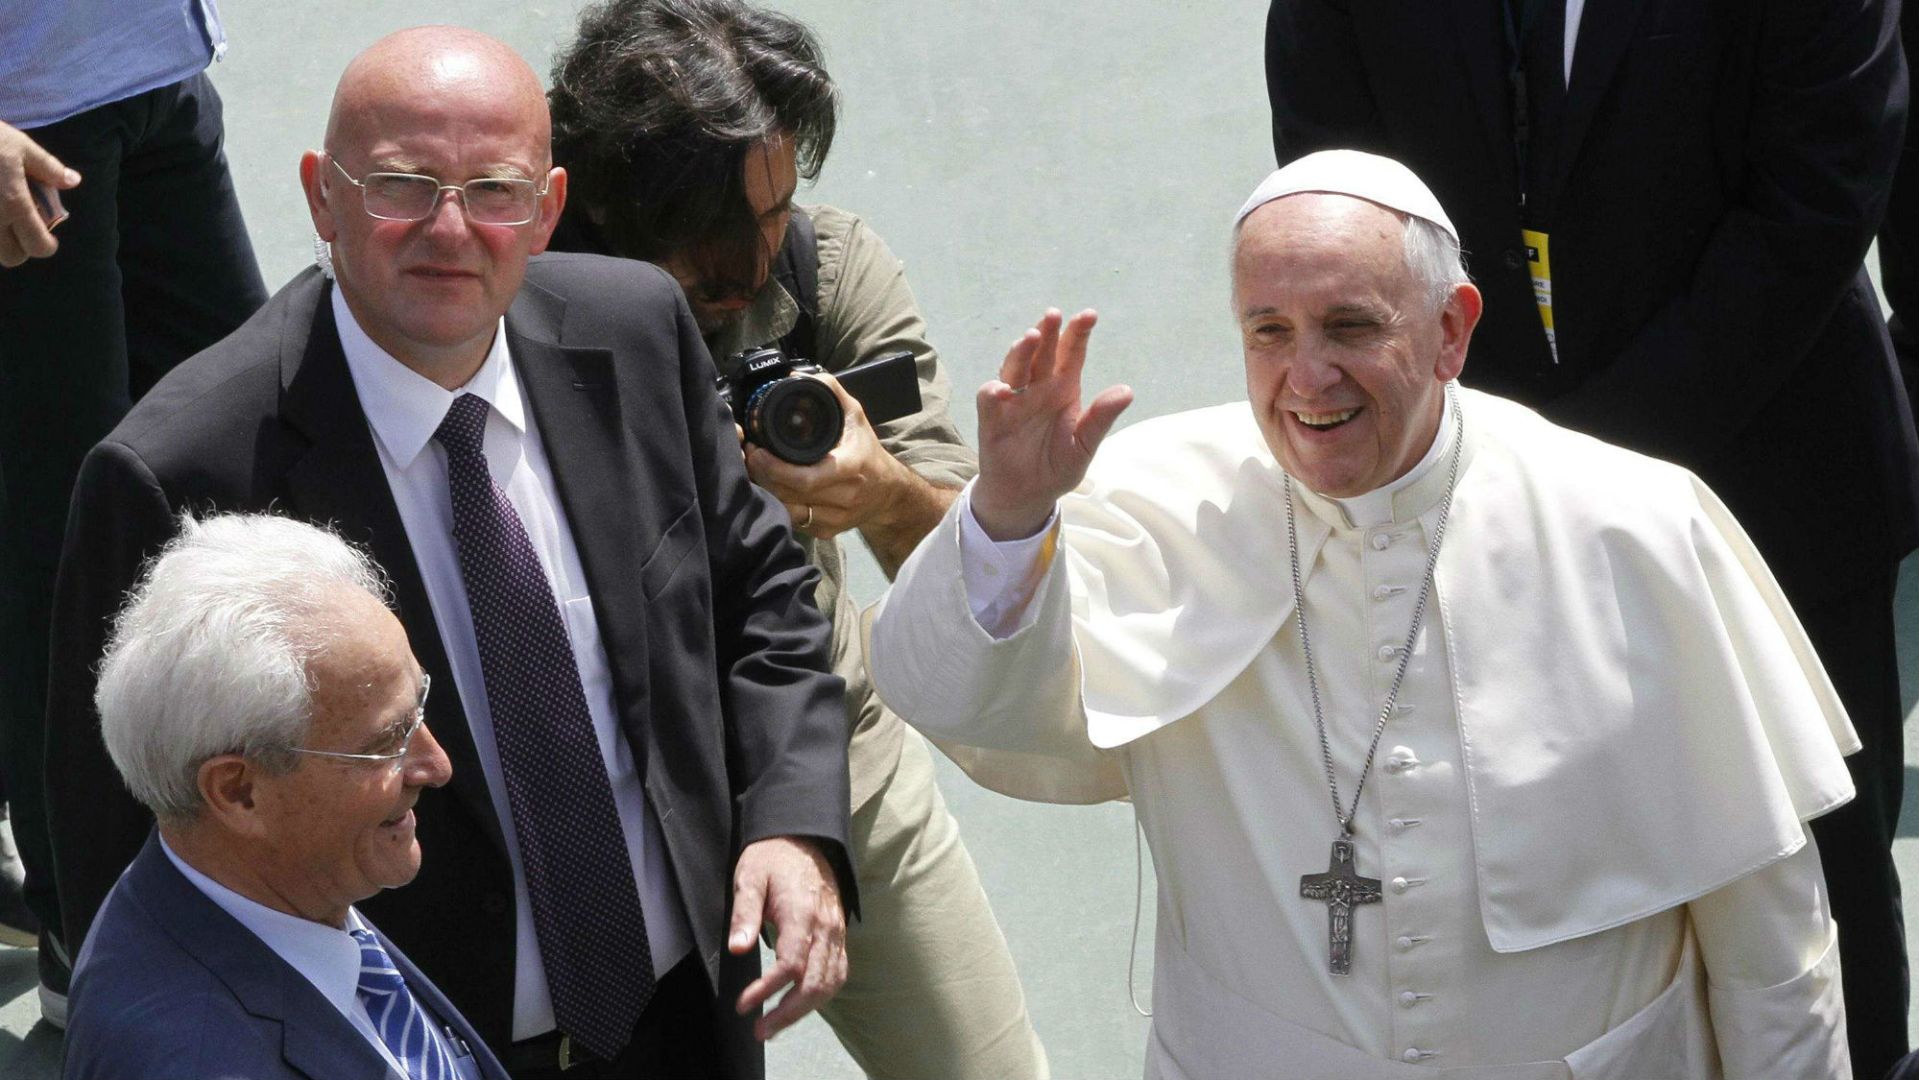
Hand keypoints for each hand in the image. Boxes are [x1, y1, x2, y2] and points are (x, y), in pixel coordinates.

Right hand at [0, 121, 80, 267]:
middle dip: (20, 249)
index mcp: (13, 204)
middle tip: (20, 229)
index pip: (38, 247)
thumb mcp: (20, 146)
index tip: (47, 236)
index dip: (47, 245)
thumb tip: (73, 181)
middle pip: (11, 258)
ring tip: (2, 219)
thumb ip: (48, 168)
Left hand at [729, 835, 846, 1039]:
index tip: (743, 1005)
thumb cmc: (773, 858)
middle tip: (759, 1030)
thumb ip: (745, 914)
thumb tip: (738, 947)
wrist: (804, 838)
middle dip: (787, 1013)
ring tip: (775, 1025)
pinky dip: (822, 994)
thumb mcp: (750, 877)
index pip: (790, 964)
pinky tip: (802, 1005)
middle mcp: (825, 927)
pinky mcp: (838, 935)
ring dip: (804, 1010)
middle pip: (814, 983)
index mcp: (802, 912)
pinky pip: (838, 972)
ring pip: (830, 983)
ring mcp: (836, 932)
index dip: (767, 990)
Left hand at [745, 373, 914, 540]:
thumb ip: (831, 392)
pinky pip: (793, 521)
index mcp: (851, 468)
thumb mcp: (855, 416)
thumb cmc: (867, 452)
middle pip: (790, 495)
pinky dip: (778, 505)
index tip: (758, 451)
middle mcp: (844, 497)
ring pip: (787, 511)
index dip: (776, 468)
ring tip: (756, 471)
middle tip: (750, 456)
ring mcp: (834, 519)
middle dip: (763, 476)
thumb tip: (799, 376)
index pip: (807, 478)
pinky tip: (770, 488)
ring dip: (766, 491)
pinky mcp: (825, 532)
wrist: (887, 492)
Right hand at [972, 308, 1132, 539]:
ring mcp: (1014, 402)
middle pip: (1042, 353)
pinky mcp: (993, 421)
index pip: (1071, 354)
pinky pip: (989, 400)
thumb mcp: (1085, 445)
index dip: (1078, 333)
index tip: (1089, 315)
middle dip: (1047, 332)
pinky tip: (1004, 389)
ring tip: (1031, 337)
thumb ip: (1101, 418)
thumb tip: (1127, 391)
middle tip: (1054, 315)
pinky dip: (994, 391)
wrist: (1029, 495)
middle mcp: (1038, 388)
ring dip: (1021, 352)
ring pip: (1015, 368)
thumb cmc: (1058, 466)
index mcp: (1064, 389)